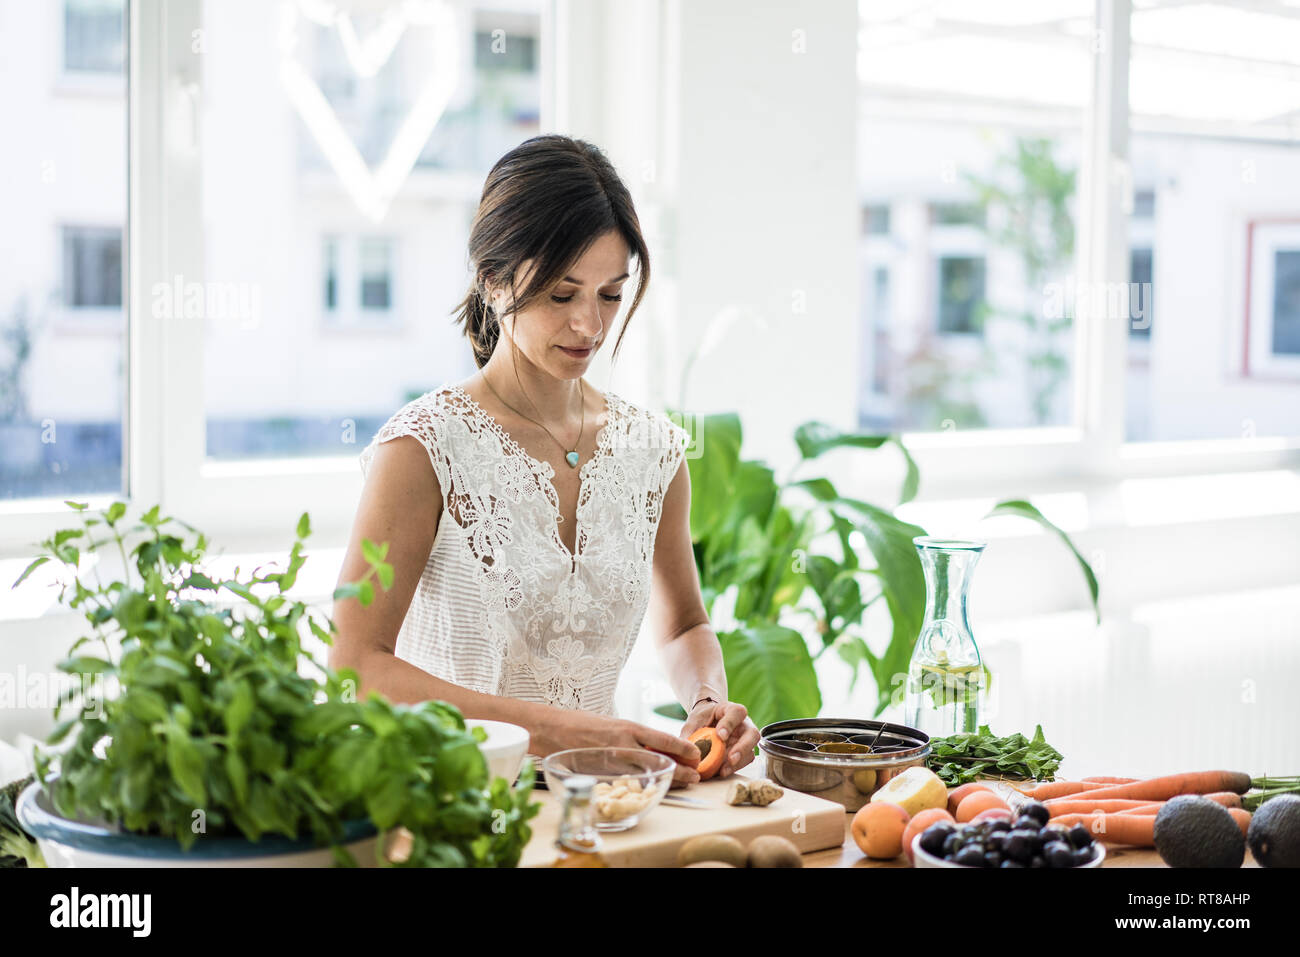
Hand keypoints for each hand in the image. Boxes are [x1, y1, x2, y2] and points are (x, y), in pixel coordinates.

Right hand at [533, 706, 702, 788]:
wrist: (554, 729)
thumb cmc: (583, 724)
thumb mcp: (614, 724)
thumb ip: (632, 736)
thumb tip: (653, 746)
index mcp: (628, 727)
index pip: (662, 738)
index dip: (682, 747)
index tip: (696, 753)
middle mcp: (623, 744)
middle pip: (659, 760)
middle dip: (680, 770)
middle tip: (696, 775)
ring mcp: (613, 761)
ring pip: (646, 774)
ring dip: (666, 779)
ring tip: (683, 783)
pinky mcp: (602, 774)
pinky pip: (627, 782)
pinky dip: (642, 786)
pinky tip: (652, 787)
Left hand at [680, 700, 758, 777]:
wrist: (706, 721)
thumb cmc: (702, 718)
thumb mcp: (694, 721)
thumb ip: (690, 733)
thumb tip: (685, 750)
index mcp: (731, 710)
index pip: (736, 713)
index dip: (730, 724)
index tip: (720, 736)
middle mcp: (743, 724)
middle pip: (752, 733)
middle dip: (742, 747)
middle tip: (731, 758)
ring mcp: (745, 739)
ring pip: (750, 750)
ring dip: (739, 762)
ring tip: (724, 770)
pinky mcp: (743, 752)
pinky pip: (744, 761)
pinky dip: (734, 768)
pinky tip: (722, 771)